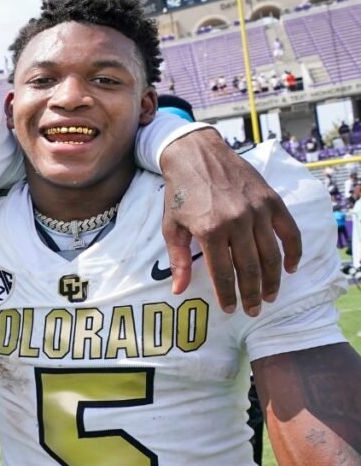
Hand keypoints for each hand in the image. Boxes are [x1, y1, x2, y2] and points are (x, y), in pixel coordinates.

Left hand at [159, 129, 301, 315]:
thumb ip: (178, 260)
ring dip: (273, 279)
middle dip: (252, 294)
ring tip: (270, 295)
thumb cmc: (180, 192)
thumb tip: (178, 290)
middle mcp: (236, 221)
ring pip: (271, 254)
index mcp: (210, 230)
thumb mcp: (171, 227)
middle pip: (250, 268)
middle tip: (254, 309)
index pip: (223, 273)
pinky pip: (288, 231)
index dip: (228, 296)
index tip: (231, 310)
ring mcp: (257, 210)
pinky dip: (293, 251)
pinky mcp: (271, 200)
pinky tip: (290, 268)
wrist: (196, 154)